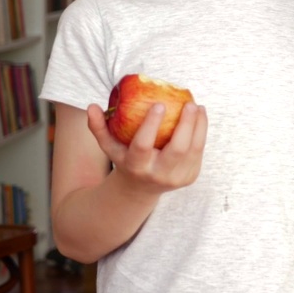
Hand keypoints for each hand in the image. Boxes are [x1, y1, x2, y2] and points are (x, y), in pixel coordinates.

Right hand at [86, 101, 207, 194]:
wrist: (140, 190)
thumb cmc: (124, 159)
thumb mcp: (109, 147)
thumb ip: (98, 127)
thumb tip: (91, 106)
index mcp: (136, 166)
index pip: (143, 145)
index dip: (151, 124)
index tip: (160, 104)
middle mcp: (157, 175)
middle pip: (178, 148)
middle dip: (187, 124)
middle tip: (189, 103)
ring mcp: (176, 178)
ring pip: (194, 149)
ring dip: (199, 125)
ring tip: (198, 106)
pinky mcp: (190, 177)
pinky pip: (199, 152)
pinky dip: (202, 132)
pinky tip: (201, 117)